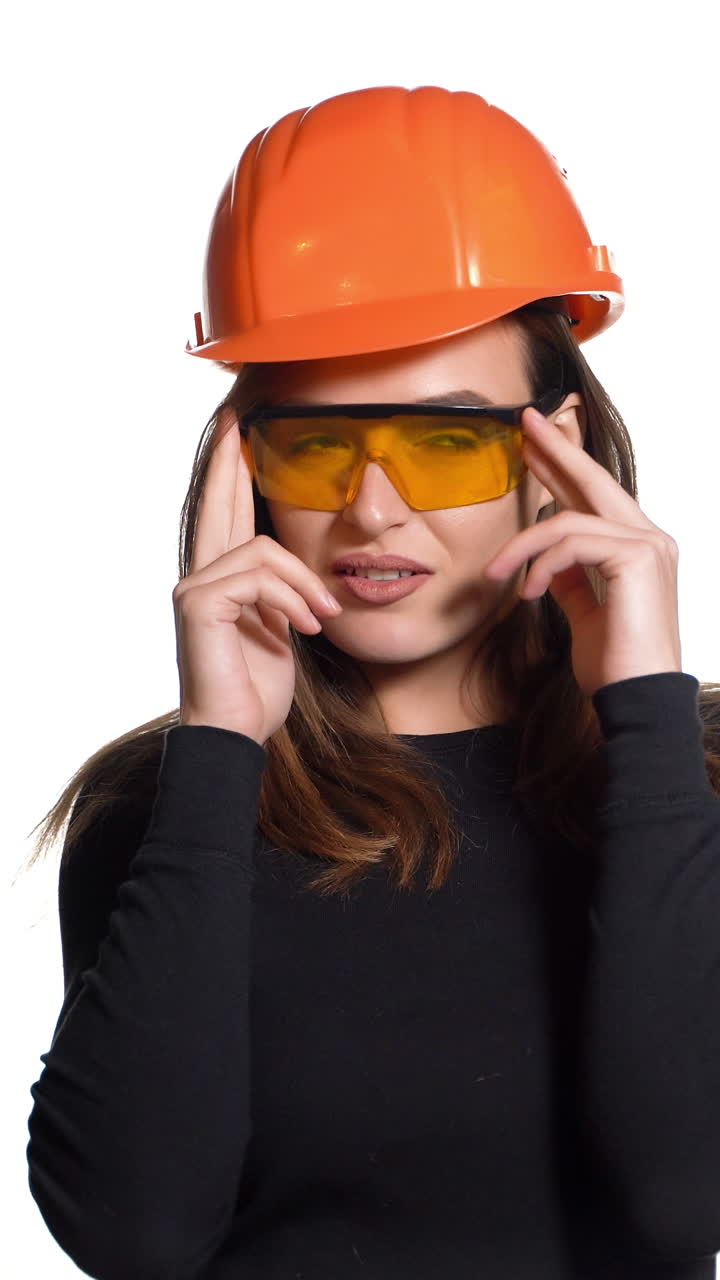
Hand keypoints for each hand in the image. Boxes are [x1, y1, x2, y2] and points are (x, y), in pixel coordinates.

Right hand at [173, 408, 342, 744]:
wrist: (236, 733)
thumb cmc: (258, 688)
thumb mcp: (280, 629)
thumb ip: (280, 593)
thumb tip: (298, 568)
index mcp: (220, 580)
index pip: (227, 513)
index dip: (231, 473)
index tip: (238, 434)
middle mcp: (200, 576)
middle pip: (218, 503)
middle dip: (229, 460)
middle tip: (237, 419)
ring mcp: (195, 588)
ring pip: (264, 549)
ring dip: (305, 583)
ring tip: (323, 616)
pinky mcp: (199, 603)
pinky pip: (260, 575)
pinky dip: (293, 599)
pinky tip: (307, 628)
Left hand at [484, 405, 681, 698]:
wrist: (635, 700)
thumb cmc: (614, 664)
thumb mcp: (584, 613)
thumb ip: (570, 579)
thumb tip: (544, 559)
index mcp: (638, 548)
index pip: (596, 497)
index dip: (564, 467)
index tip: (533, 446)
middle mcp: (650, 538)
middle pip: (595, 480)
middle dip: (556, 450)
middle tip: (524, 425)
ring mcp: (649, 546)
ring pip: (569, 518)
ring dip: (522, 545)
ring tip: (494, 572)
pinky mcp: (638, 559)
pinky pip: (572, 543)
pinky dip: (541, 565)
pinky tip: (528, 592)